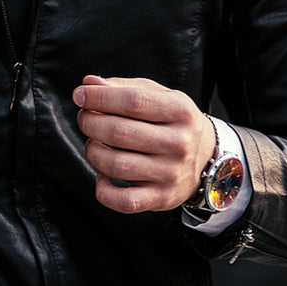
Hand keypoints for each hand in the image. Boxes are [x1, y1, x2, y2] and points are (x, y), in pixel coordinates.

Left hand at [73, 75, 216, 214]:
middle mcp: (179, 143)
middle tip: (85, 119)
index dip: (99, 97)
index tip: (80, 95)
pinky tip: (102, 176)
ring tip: (95, 144)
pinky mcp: (161, 198)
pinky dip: (103, 189)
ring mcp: (171, 174)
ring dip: (93, 152)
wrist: (206, 158)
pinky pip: (123, 201)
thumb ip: (123, 88)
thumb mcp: (158, 96)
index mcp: (180, 111)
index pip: (133, 101)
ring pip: (115, 165)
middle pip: (119, 132)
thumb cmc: (172, 122)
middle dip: (90, 123)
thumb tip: (89, 84)